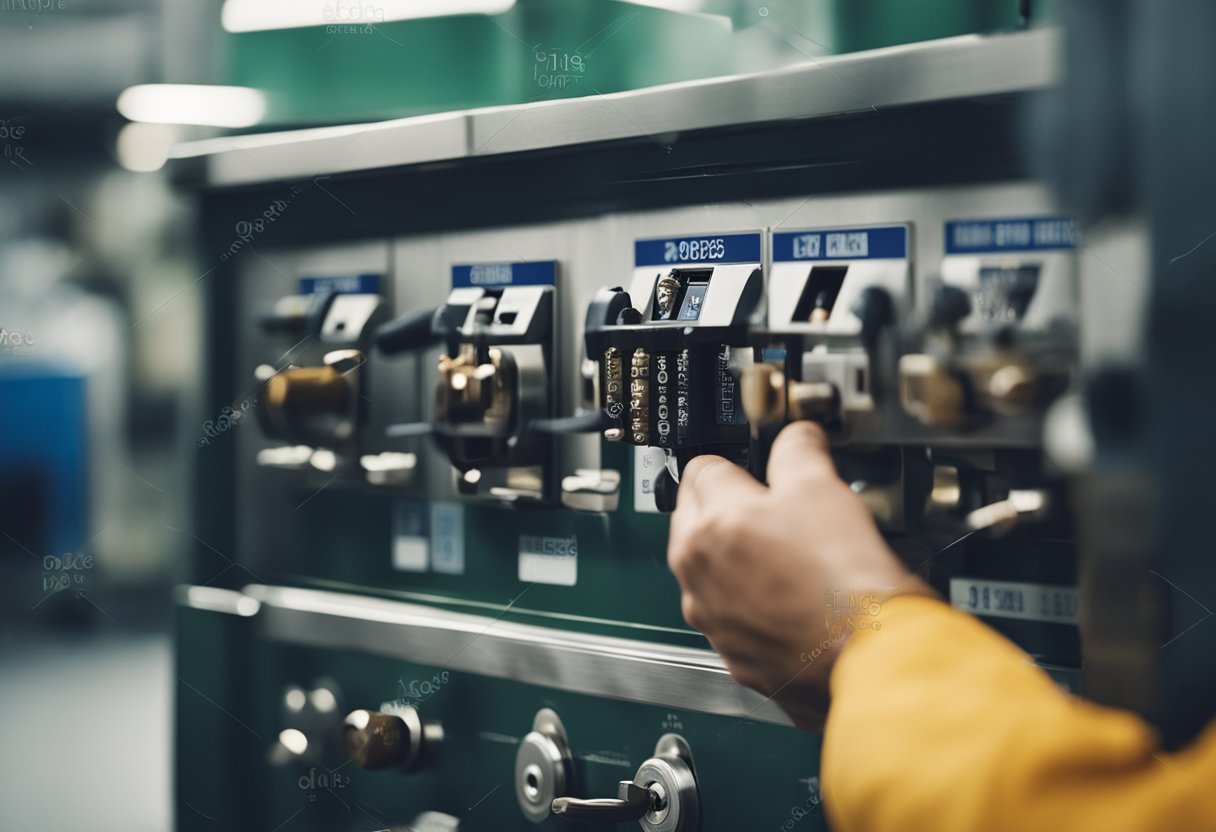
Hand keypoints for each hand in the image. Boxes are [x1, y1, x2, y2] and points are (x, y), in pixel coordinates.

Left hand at [667, 422, 931, 729]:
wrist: (868, 658)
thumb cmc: (843, 580)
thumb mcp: (823, 488)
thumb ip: (798, 451)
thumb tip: (797, 437)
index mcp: (709, 524)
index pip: (703, 467)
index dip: (738, 462)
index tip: (757, 469)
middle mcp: (697, 573)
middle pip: (697, 519)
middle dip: (729, 509)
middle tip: (775, 512)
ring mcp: (712, 618)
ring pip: (713, 570)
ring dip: (738, 560)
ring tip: (790, 558)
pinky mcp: (734, 654)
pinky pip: (733, 615)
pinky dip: (754, 605)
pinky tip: (793, 599)